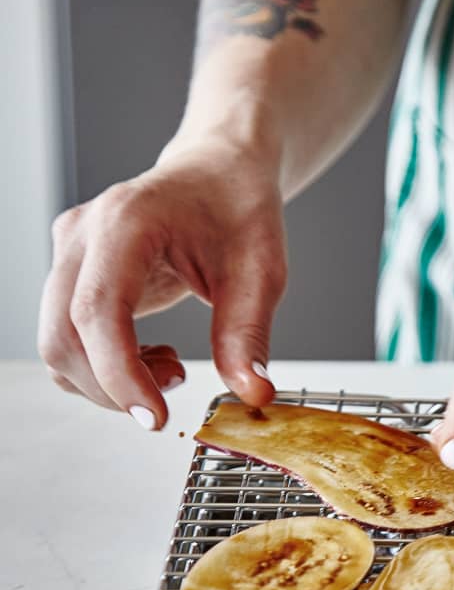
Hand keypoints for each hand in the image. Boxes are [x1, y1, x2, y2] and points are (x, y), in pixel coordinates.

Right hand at [38, 135, 286, 428]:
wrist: (220, 172)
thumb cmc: (237, 207)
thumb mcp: (260, 271)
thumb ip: (249, 335)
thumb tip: (252, 394)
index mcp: (126, 221)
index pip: (98, 311)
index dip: (120, 374)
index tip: (155, 418)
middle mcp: (84, 234)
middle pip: (63, 336)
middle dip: (114, 387)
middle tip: (174, 386)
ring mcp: (69, 252)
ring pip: (57, 344)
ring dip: (107, 380)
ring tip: (169, 364)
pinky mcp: (70, 273)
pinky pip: (66, 339)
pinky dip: (101, 367)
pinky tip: (147, 355)